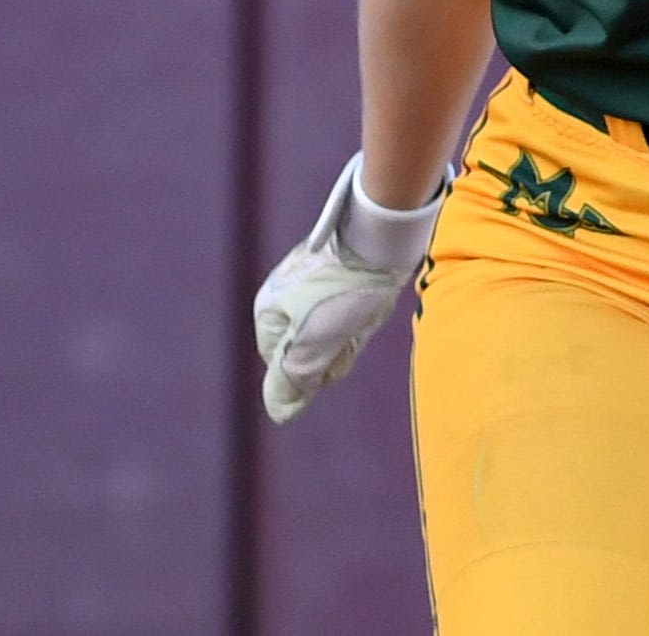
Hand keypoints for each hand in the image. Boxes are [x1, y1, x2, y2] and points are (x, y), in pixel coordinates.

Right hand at [252, 154, 442, 425]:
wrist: (381, 233)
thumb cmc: (344, 290)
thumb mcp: (313, 343)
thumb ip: (292, 380)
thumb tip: (279, 415)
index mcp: (267, 310)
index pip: (285, 367)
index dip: (315, 365)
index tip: (333, 340)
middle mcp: (282, 294)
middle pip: (310, 348)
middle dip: (336, 345)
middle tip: (352, 319)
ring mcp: (308, 280)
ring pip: (333, 329)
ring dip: (353, 326)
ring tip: (366, 303)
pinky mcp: (336, 270)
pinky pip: (348, 305)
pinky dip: (364, 306)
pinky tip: (374, 293)